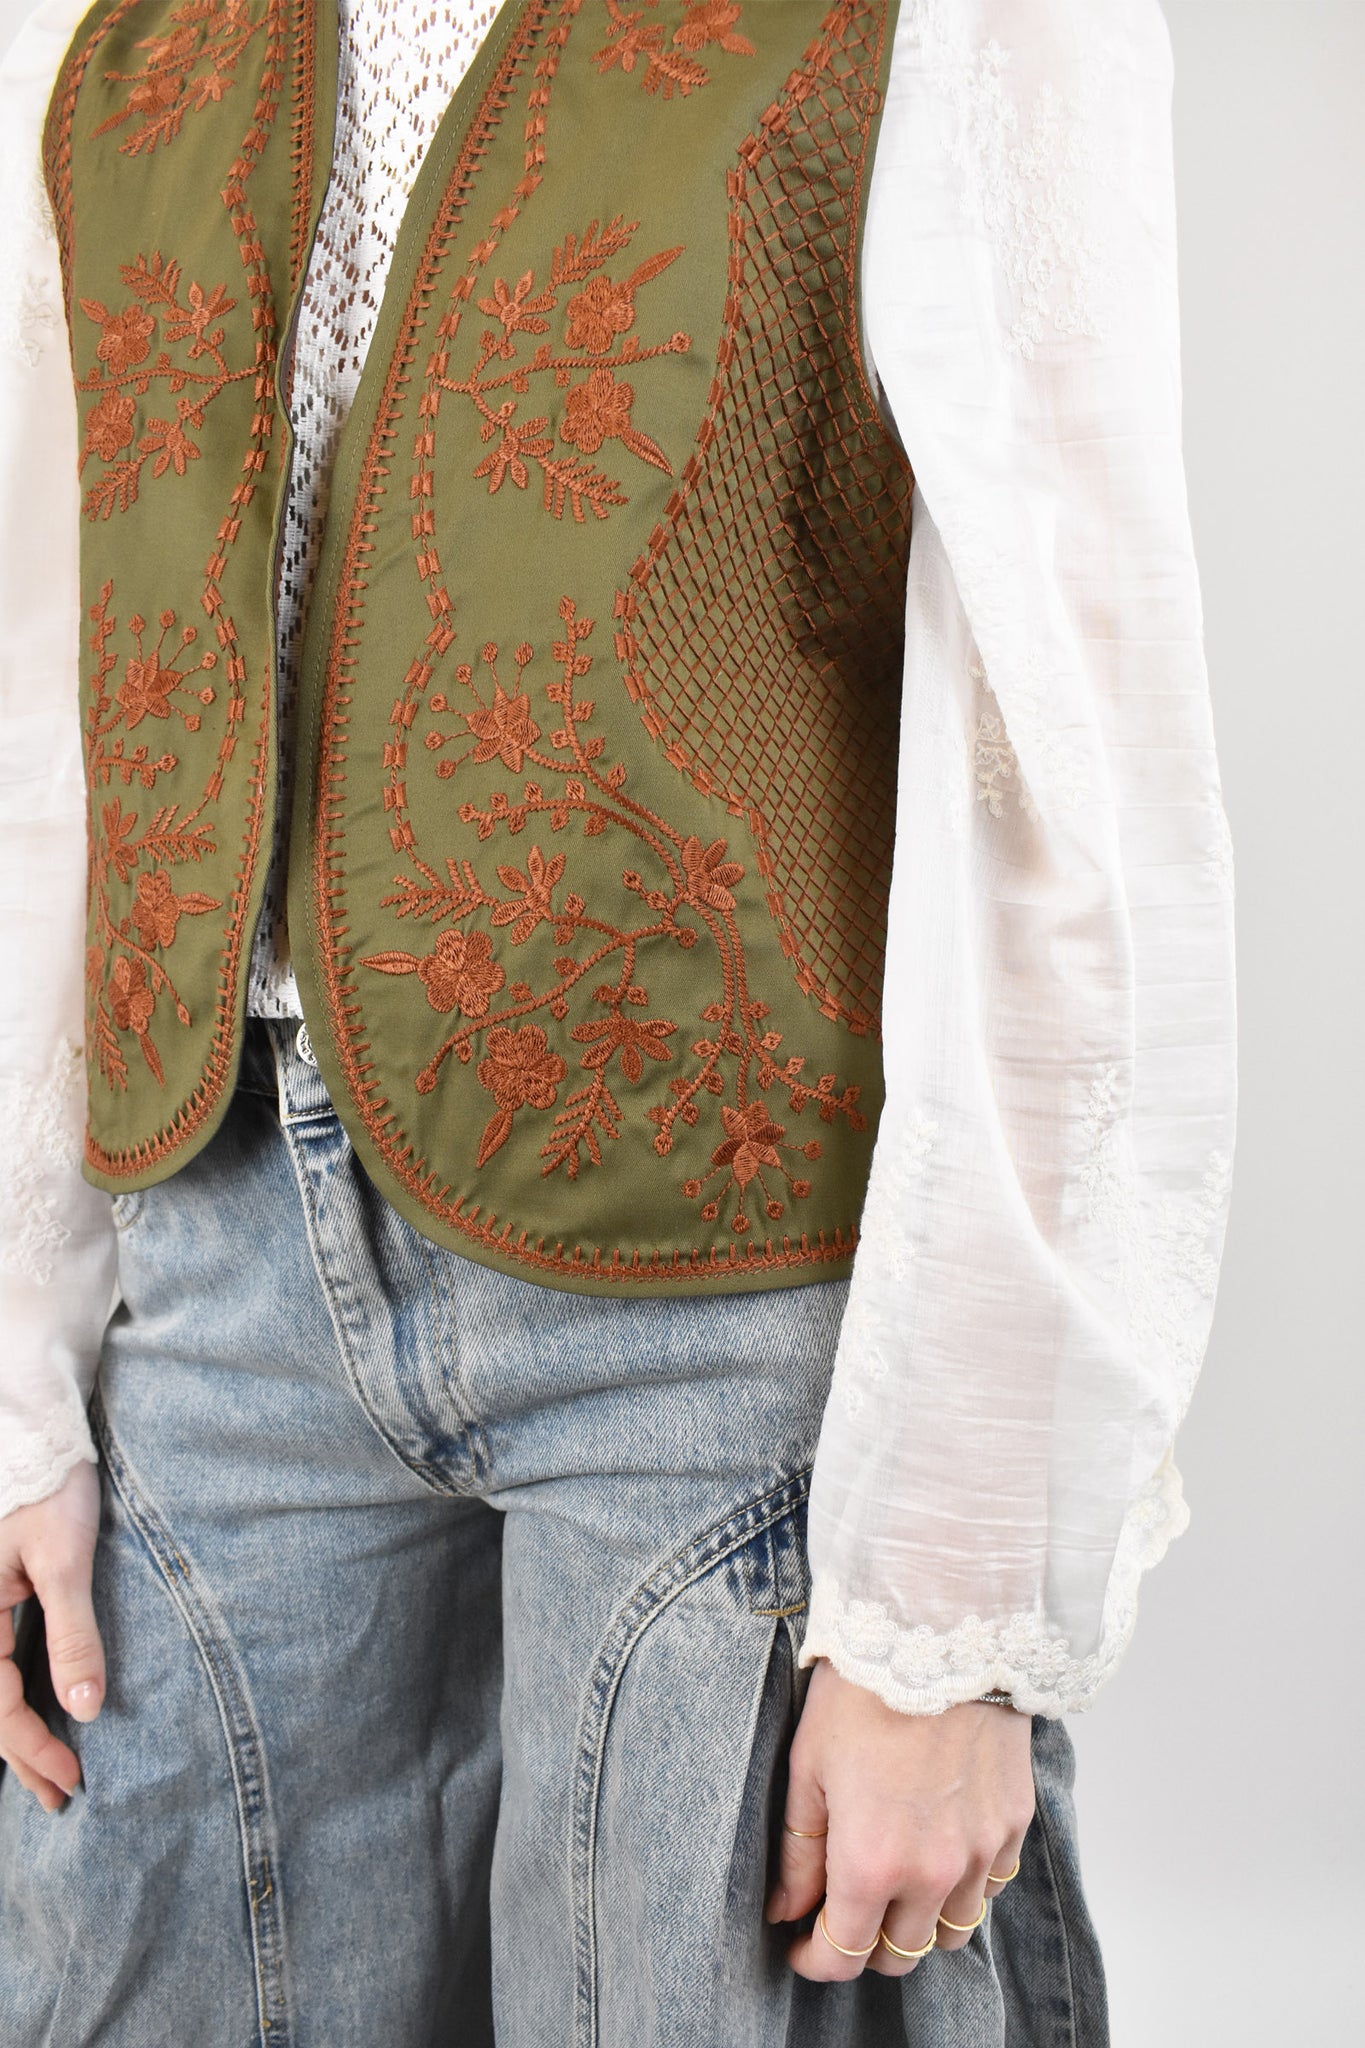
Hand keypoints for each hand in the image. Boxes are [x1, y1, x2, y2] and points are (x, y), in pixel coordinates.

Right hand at [0, 1460, 104, 1812]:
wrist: (36, 1426)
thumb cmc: (48, 1482)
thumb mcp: (64, 1558)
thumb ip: (72, 1634)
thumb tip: (86, 1709)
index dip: (31, 1748)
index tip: (72, 1779)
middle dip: (20, 1754)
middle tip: (59, 1798)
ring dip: (16, 1731)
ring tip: (50, 1773)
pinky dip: (17, 1693)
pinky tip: (42, 1711)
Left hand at [768, 1655, 1034, 1978]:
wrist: (938, 1633)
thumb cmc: (864, 1691)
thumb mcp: (808, 1768)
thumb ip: (799, 1852)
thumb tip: (785, 1909)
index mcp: (872, 1862)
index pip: (844, 1953)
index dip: (814, 1960)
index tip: (799, 1946)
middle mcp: (933, 1872)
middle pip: (899, 1955)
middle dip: (863, 1945)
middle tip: (841, 1910)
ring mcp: (981, 1852)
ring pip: (950, 1933)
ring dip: (916, 1924)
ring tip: (892, 1885)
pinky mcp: (1014, 1825)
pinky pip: (988, 1889)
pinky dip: (961, 1889)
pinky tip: (937, 1852)